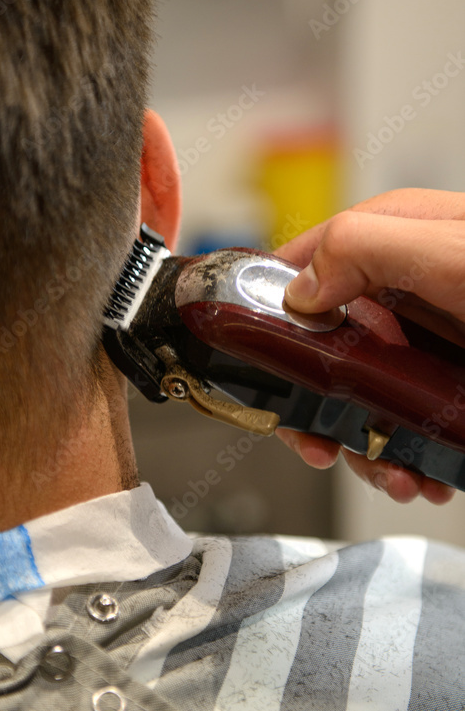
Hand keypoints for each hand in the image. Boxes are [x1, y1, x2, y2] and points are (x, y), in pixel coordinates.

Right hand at [275, 187, 464, 504]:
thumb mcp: (458, 254)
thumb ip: (368, 249)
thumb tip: (301, 289)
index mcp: (396, 239)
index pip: (305, 263)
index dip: (274, 311)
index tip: (265, 364)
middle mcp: (406, 288)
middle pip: (324, 341)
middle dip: (317, 398)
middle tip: (318, 438)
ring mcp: (430, 339)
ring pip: (362, 390)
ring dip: (363, 439)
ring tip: (389, 469)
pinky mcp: (450, 383)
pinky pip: (405, 419)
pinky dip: (403, 453)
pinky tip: (420, 471)